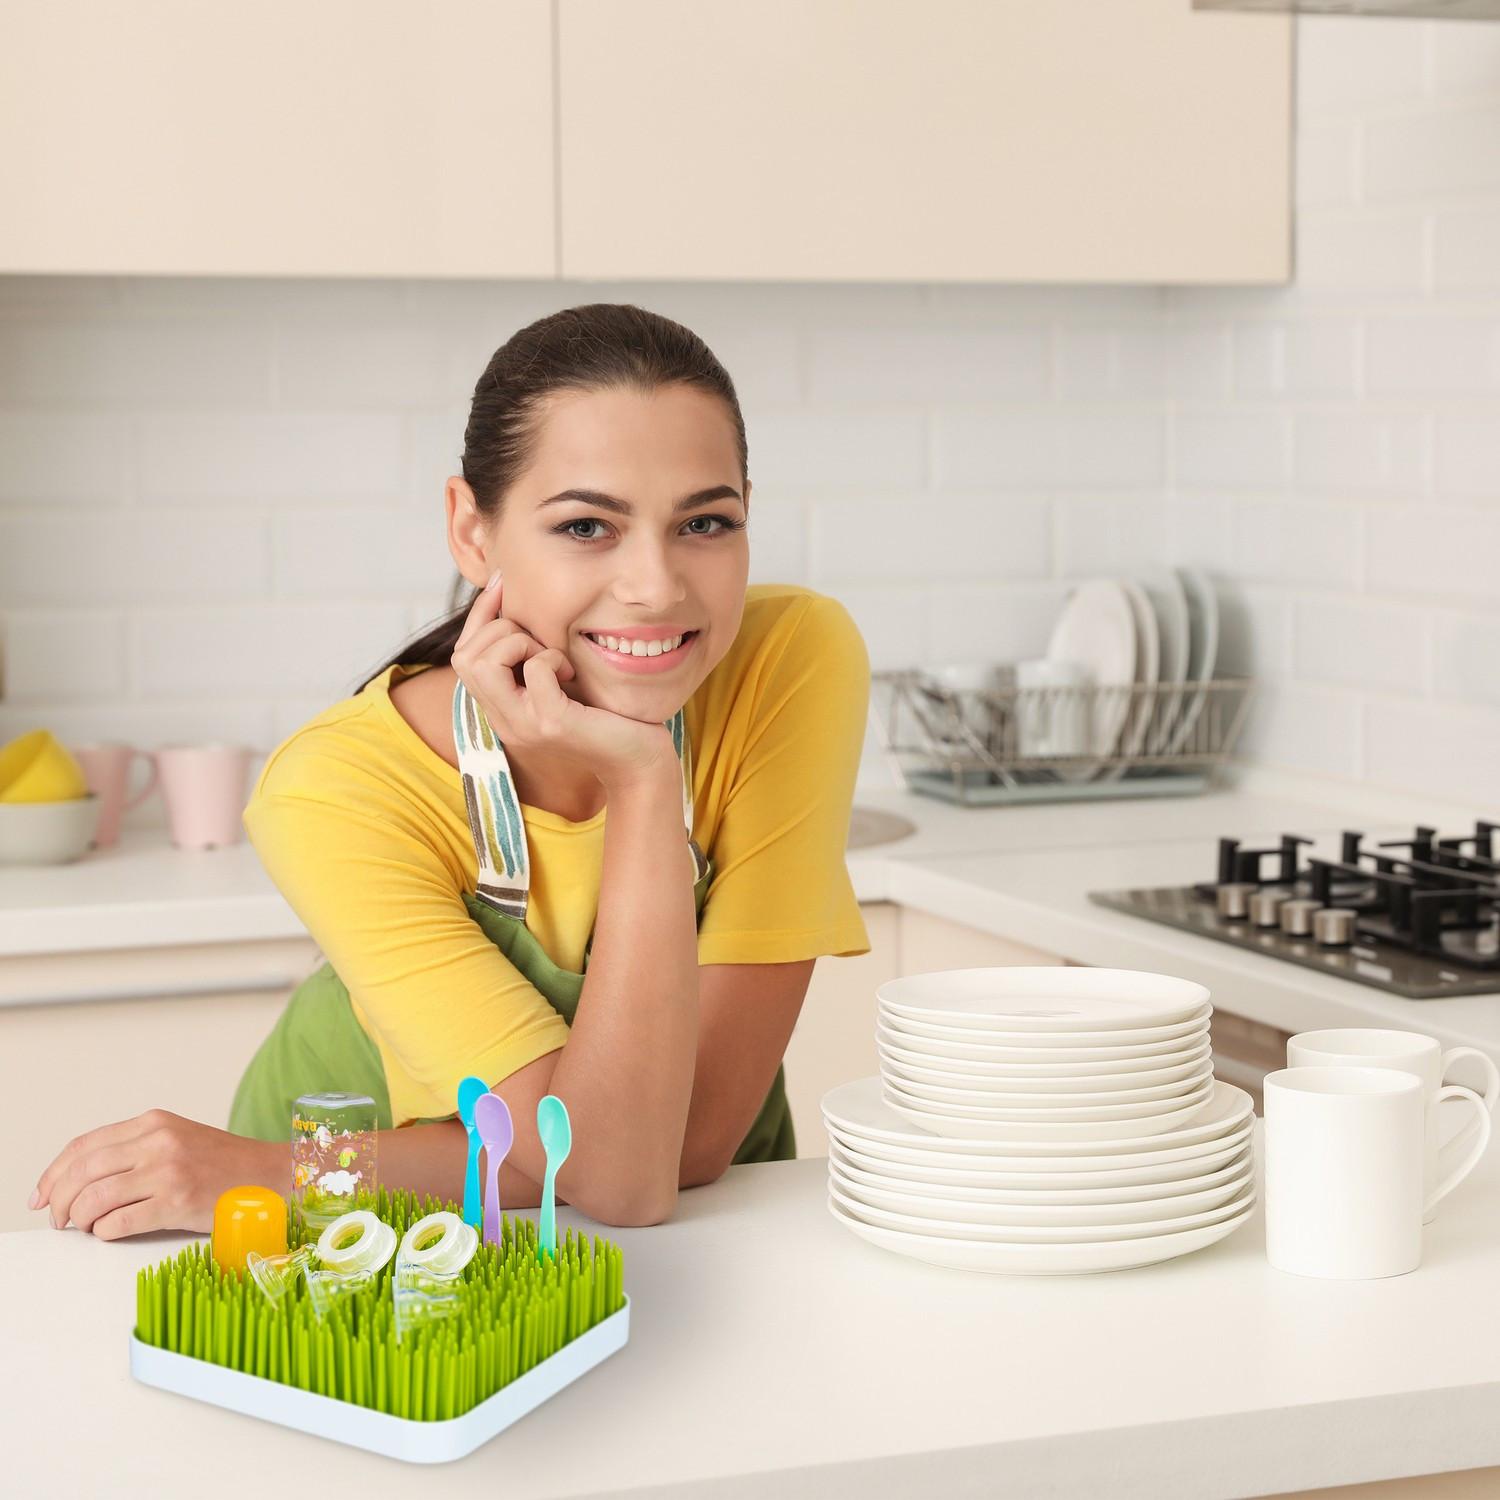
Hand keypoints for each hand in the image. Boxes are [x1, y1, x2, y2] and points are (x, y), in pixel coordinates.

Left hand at [30, 1108, 279, 1238]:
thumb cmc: (221, 1164)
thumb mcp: (175, 1140)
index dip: (52, 1174)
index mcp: (153, 1123)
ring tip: (86, 1227)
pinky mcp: (176, 1202)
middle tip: (57, 1220)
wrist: (269, 1175)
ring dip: (79, 1219)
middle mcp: (157, 1142)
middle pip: (82, 1172)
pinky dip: (104, 1233)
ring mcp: (167, 1172)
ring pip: (94, 1199)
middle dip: (58, 1201)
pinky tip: (112, 1231)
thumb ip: (132, 1150)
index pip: (83, 1146)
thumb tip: (76, 1182)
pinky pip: (118, 1223)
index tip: (39, 1196)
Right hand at [452, 573, 676, 790]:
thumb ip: (533, 658)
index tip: (503, 584)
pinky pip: (534, 669)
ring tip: (554, 658)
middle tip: (540, 641)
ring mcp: (524, 724)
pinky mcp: (552, 722)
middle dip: (499, 629)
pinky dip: (552, 658)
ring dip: (519, 643)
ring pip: (484, 663)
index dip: (478, 614)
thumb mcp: (560, 683)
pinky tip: (572, 672)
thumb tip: (516, 601)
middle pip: (464, 657)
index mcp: (501, 709)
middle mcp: (504, 720)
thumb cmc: (606, 717)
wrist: (638, 763)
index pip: (462, 656)